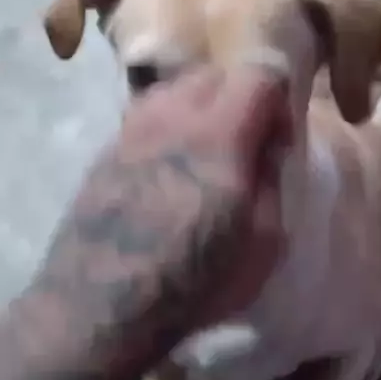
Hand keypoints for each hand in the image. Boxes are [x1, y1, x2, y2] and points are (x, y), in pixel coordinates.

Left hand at [36, 65, 291, 371]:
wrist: (100, 306)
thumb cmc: (194, 283)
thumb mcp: (264, 244)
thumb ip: (272, 182)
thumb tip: (268, 148)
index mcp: (218, 133)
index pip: (260, 73)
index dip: (280, 103)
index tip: (278, 145)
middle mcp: (170, 115)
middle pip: (214, 75)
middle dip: (239, 100)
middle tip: (245, 150)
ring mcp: (130, 129)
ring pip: (175, 90)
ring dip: (200, 111)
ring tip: (204, 160)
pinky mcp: (104, 152)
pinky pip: (145, 118)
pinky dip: (166, 131)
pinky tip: (166, 177)